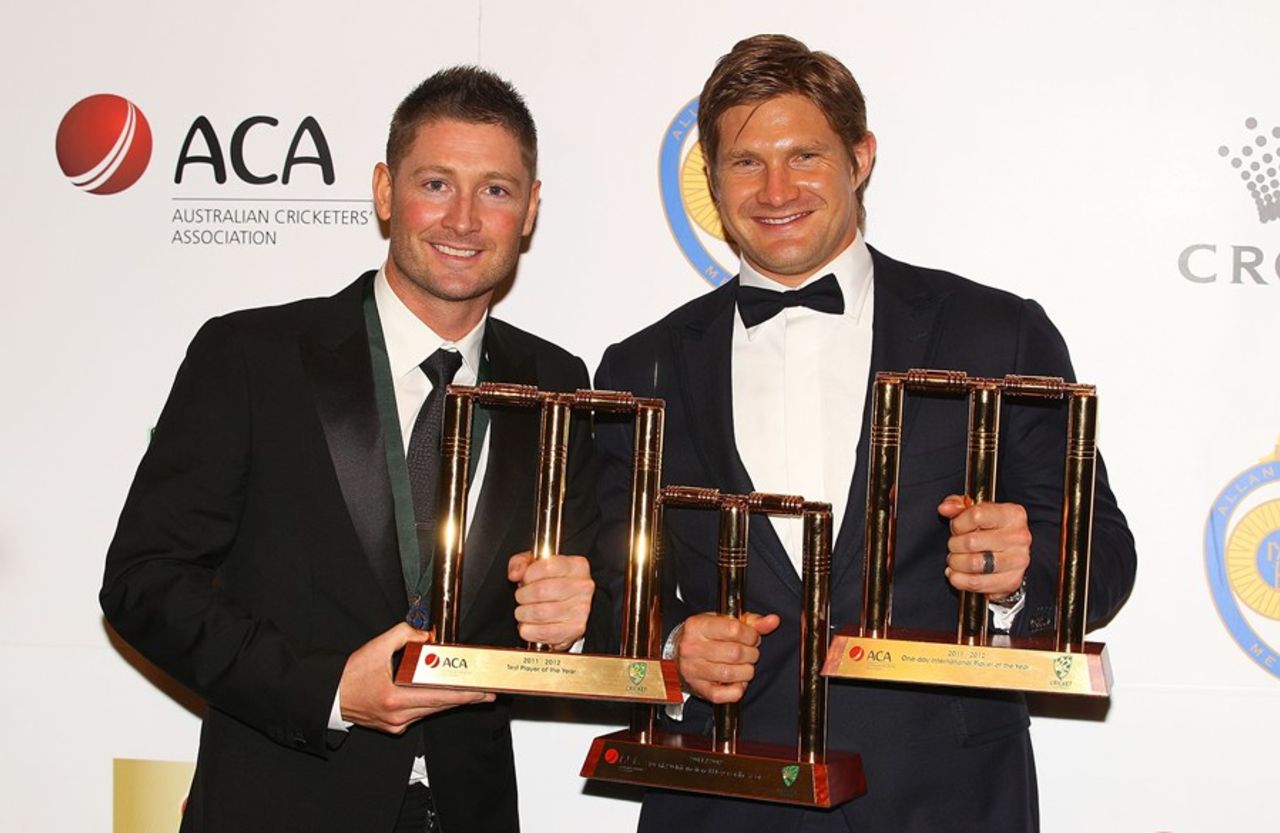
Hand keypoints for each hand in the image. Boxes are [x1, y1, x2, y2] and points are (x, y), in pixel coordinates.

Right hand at [338, 622, 493, 733]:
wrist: (330, 695)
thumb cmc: (349, 675)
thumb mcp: (376, 647)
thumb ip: (404, 634)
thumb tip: (426, 635)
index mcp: (394, 698)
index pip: (438, 697)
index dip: (464, 694)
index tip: (481, 691)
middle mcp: (397, 715)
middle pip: (440, 707)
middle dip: (465, 699)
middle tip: (486, 692)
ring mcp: (395, 724)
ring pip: (431, 712)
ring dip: (450, 702)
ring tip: (471, 694)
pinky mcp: (393, 727)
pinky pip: (420, 715)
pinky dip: (432, 705)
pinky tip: (444, 697)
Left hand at [507, 551, 593, 650]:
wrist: (569, 605)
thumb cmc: (553, 583)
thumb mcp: (535, 564)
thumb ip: (521, 562)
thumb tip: (515, 574)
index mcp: (576, 566)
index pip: (547, 567)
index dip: (528, 575)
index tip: (525, 580)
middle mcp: (582, 587)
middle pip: (541, 591)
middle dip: (523, 596)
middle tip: (521, 597)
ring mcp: (580, 609)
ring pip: (540, 613)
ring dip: (523, 614)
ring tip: (523, 611)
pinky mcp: (575, 629)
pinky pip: (544, 632)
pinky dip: (529, 630)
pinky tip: (528, 625)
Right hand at [673, 611, 779, 703]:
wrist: (678, 653)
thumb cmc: (704, 636)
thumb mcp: (723, 622)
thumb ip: (751, 621)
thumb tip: (773, 621)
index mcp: (698, 626)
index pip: (734, 630)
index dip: (751, 635)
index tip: (752, 638)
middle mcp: (692, 647)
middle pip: (735, 653)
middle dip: (751, 653)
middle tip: (750, 652)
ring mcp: (693, 669)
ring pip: (730, 674)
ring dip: (746, 671)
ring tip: (745, 665)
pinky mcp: (698, 688)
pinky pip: (723, 695)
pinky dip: (737, 690)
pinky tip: (737, 681)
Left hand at [937, 494, 1030, 599]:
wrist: (1011, 551)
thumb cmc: (991, 528)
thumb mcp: (976, 509)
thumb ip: (958, 505)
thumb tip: (945, 508)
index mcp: (1012, 514)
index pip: (976, 516)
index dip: (958, 523)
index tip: (956, 528)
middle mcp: (1019, 537)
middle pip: (971, 542)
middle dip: (954, 545)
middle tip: (954, 546)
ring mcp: (1018, 561)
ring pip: (973, 564)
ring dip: (956, 563)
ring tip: (955, 559)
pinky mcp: (1012, 581)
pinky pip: (976, 583)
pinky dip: (959, 580)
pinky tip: (957, 574)